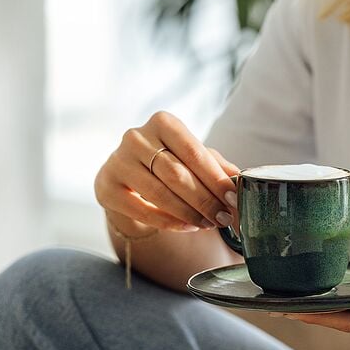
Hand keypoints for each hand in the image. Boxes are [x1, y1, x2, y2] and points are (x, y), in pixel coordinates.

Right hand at [95, 111, 238, 233]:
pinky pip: (141, 210)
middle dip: (204, 200)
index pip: (194, 152)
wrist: (126, 177)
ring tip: (208, 225)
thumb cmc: (166, 163)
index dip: (216, 178)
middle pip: (177, 174)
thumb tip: (242, 180)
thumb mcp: (191, 158)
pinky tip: (187, 227)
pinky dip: (168, 222)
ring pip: (159, 193)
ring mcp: (118, 161)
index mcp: (162, 122)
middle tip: (223, 218)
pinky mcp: (106, 187)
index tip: (234, 199)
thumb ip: (216, 166)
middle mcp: (136, 137)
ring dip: (189, 213)